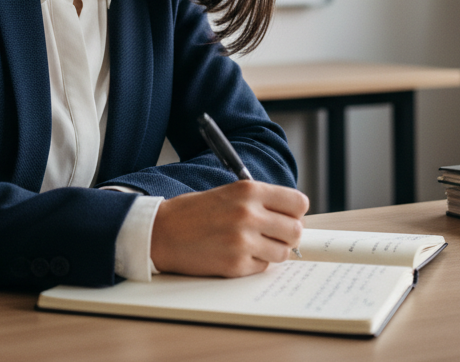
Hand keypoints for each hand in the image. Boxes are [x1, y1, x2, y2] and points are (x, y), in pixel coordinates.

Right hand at [150, 181, 308, 277]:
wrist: (161, 232)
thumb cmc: (194, 212)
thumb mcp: (229, 193)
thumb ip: (260, 201)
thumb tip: (293, 216)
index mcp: (248, 191)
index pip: (298, 203)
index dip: (294, 212)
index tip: (286, 216)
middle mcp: (248, 214)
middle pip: (296, 230)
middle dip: (286, 235)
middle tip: (271, 235)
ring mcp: (243, 241)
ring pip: (283, 253)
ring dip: (271, 251)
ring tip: (251, 245)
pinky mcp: (235, 264)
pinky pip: (262, 268)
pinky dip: (253, 263)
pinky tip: (235, 254)